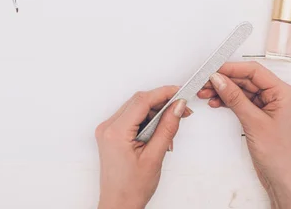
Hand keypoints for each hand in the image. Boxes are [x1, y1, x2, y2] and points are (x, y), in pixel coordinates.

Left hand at [95, 86, 191, 208]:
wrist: (118, 204)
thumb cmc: (132, 188)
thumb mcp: (155, 157)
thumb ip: (167, 128)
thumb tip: (178, 107)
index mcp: (115, 132)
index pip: (142, 101)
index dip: (163, 93)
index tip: (180, 92)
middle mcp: (108, 127)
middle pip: (138, 102)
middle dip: (162, 104)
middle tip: (182, 110)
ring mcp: (108, 130)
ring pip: (136, 109)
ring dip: (155, 114)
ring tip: (170, 130)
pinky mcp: (112, 134)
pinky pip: (132, 118)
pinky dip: (147, 121)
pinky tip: (159, 133)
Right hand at [197, 62, 290, 208]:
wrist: (285, 181)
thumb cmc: (281, 155)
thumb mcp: (254, 122)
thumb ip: (235, 98)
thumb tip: (219, 79)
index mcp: (283, 92)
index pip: (253, 71)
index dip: (231, 69)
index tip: (212, 70)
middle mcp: (276, 96)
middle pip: (246, 79)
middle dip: (224, 80)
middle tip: (204, 83)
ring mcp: (268, 106)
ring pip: (242, 90)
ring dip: (223, 91)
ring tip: (205, 93)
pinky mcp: (260, 116)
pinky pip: (241, 101)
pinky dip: (228, 101)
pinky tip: (215, 102)